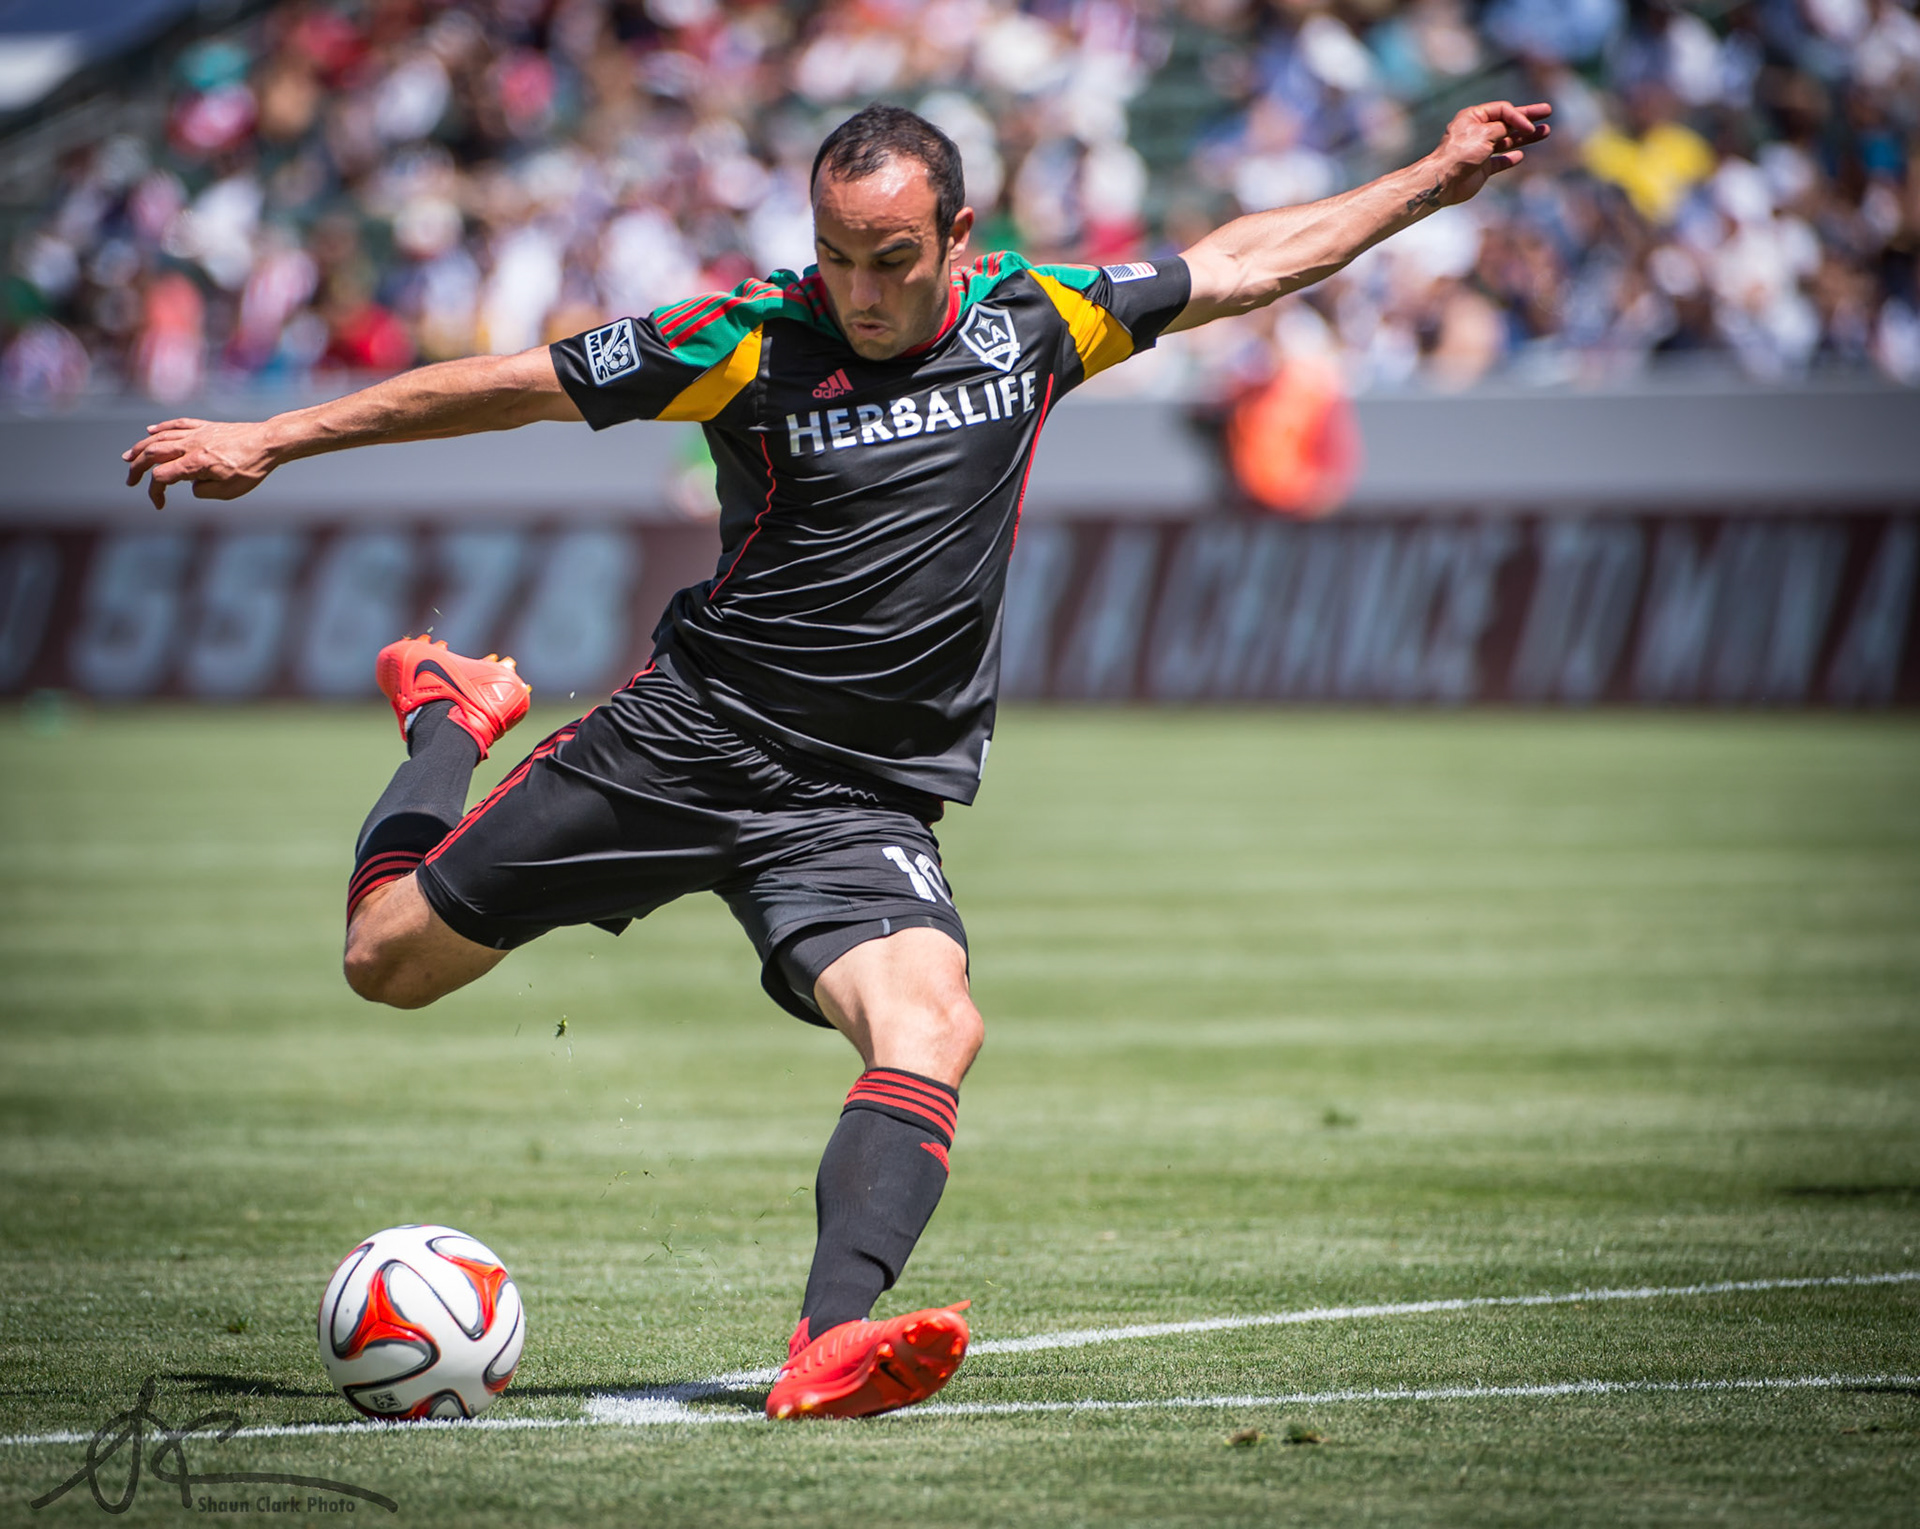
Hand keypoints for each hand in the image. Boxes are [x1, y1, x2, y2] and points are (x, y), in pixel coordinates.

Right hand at [121, 418, 278, 509]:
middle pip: (152, 454)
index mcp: (194, 462)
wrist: (269, 442)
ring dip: (141, 447)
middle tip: (130, 481)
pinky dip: (161, 428)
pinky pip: (177, 424)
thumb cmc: (252, 468)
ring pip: (160, 437)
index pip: (161, 476)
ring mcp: (196, 433)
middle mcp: (190, 444)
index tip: (160, 504)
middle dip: (136, 468)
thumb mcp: (229, 491)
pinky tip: (151, 431)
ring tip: (128, 456)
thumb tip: (191, 485)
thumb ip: (204, 491)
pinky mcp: (205, 426)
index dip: (154, 492)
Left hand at [1415, 101, 1552, 212]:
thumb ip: (1502, 127)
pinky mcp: (1482, 168)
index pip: (1503, 110)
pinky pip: (1499, 161)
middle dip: (1528, 118)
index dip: (1519, 116)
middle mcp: (1477, 132)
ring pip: (1507, 141)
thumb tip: (1511, 127)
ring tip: (1546, 131)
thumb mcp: (1485, 132)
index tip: (1529, 126)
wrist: (1445, 180)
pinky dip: (1509, 159)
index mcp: (1474, 117)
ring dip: (1525, 137)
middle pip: (1507, 123)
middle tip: (1547, 111)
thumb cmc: (1462, 152)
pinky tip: (1520, 157)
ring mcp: (1480, 150)